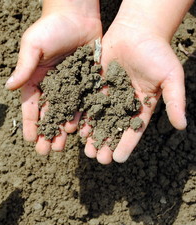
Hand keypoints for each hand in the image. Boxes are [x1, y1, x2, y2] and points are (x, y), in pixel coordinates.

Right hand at [6, 4, 101, 154]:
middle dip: (46, 133)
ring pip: (66, 112)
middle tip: (46, 151)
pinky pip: (84, 102)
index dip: (30, 124)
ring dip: (63, 130)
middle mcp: (51, 85)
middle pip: (48, 114)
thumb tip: (8, 87)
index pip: (30, 106)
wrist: (77, 13)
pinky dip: (82, 117)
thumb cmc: (51, 27)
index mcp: (35, 79)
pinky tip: (82, 131)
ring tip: (62, 147)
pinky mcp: (86, 81)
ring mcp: (70, 84)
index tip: (30, 141)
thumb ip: (24, 67)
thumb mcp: (33, 45)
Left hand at [82, 20, 186, 163]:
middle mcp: (123, 102)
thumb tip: (182, 126)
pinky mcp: (95, 84)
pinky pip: (87, 102)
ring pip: (98, 118)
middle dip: (105, 143)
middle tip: (97, 158)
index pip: (134, 129)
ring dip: (92, 134)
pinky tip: (76, 128)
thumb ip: (175, 101)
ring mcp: (108, 94)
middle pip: (113, 127)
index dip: (126, 144)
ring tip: (85, 149)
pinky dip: (82, 116)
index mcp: (142, 105)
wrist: (137, 31)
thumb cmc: (157, 52)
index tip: (118, 159)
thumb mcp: (171, 77)